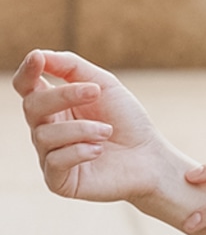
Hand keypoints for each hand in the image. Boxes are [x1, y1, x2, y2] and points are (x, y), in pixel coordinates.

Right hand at [12, 49, 171, 203]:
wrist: (151, 158)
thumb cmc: (127, 121)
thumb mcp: (104, 85)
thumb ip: (71, 67)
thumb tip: (38, 54)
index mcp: (53, 106)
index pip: (26, 87)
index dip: (27, 72)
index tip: (38, 59)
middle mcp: (46, 130)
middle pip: (32, 106)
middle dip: (64, 96)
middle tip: (96, 93)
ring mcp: (49, 156)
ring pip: (44, 135)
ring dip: (81, 128)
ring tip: (107, 131)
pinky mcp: (58, 180)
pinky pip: (54, 161)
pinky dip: (79, 151)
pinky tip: (99, 151)